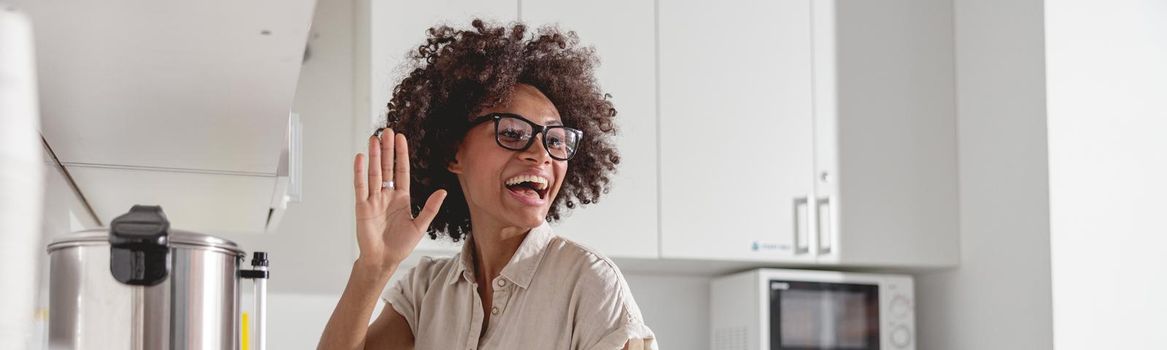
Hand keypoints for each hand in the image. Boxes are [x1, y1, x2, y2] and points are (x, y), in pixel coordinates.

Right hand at [352, 129, 446, 270]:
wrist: (383, 260)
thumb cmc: (401, 244)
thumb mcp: (420, 225)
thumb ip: (430, 208)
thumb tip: (442, 191)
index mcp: (401, 198)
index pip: (401, 171)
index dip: (401, 155)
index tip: (401, 138)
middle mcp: (386, 195)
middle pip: (386, 167)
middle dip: (386, 150)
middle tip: (386, 131)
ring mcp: (374, 199)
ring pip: (374, 173)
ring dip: (373, 156)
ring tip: (373, 138)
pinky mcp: (362, 207)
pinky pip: (361, 186)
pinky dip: (360, 172)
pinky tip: (360, 158)